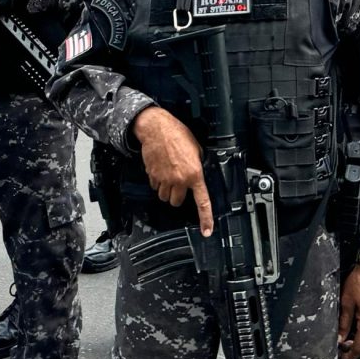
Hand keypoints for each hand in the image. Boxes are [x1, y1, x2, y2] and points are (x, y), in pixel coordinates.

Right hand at [132, 106, 209, 232]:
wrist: (156, 128)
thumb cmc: (177, 134)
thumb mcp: (196, 149)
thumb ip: (198, 165)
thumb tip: (198, 175)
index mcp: (194, 173)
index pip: (202, 201)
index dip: (205, 218)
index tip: (207, 230)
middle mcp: (179, 179)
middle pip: (177, 202)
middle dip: (177, 195)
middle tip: (179, 183)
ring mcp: (164, 179)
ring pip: (165, 196)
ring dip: (167, 190)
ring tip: (169, 174)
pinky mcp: (152, 176)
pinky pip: (155, 187)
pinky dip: (157, 182)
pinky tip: (161, 169)